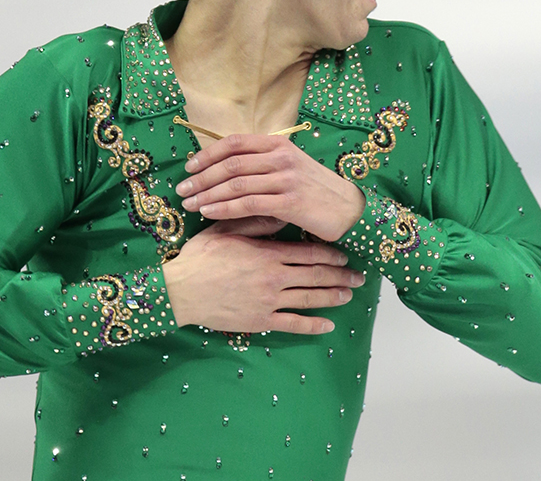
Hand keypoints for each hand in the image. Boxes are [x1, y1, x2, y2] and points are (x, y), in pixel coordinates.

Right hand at [162, 217, 365, 333]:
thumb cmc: (200, 257)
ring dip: (333, 297)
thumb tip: (280, 213)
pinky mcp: (260, 321)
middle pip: (316, 276)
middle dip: (340, 275)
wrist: (181, 291)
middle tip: (359, 276)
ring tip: (349, 295)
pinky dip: (313, 325)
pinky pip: (293, 324)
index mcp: (267, 253)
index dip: (329, 254)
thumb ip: (256, 222)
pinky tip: (327, 326)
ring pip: (309, 299)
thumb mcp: (226, 229)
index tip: (344, 254)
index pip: (308, 253)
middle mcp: (274, 278)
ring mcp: (269, 302)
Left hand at [175, 134, 365, 241]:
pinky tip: (208, 213)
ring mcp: (285, 178)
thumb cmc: (315, 191)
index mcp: (278, 144)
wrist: (350, 210)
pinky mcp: (289, 202)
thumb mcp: (290, 167)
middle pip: (230, 164)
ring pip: (235, 184)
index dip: (208, 153)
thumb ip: (261, 164)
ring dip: (207, 194)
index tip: (189, 166)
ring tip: (189, 203)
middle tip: (181, 188)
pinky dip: (223, 208)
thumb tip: (224, 169)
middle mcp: (281, 157)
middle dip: (201, 177)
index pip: (234, 142)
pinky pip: (247, 204)